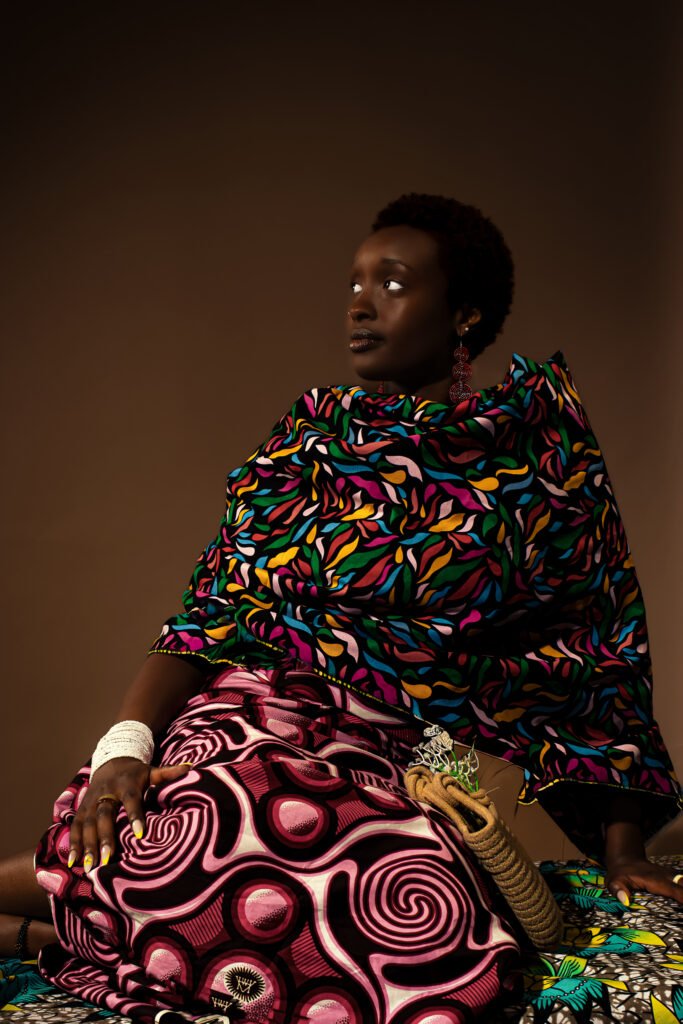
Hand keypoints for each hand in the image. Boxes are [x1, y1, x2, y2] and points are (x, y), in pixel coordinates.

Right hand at [68, 757, 190, 871]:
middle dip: (104, 837)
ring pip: (87, 823)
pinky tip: (73, 862)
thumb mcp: (151, 771)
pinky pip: (75, 826)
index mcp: (126, 784)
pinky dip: (73, 844)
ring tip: (88, 866)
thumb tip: (190, 767)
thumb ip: (168, 773)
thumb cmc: (136, 773)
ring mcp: (90, 801)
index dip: (135, 815)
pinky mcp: (81, 808)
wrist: (110, 761)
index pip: (131, 800)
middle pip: (104, 814)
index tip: (140, 834)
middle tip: (106, 859)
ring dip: (86, 845)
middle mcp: (106, 792)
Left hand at [606, 855, 682, 906]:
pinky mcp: (673, 878)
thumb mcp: (614, 881)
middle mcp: (666, 876)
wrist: (625, 859)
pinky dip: (682, 891)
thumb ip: (618, 889)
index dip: (682, 898)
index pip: (674, 890)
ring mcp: (671, 876)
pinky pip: (682, 884)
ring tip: (682, 908)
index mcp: (654, 879)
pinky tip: (681, 901)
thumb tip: (624, 901)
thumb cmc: (621, 873)